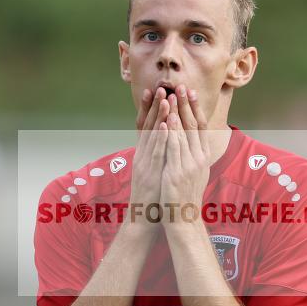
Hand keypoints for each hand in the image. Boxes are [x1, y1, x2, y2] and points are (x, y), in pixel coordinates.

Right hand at [129, 87, 168, 229]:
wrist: (144, 218)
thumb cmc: (153, 195)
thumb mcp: (155, 171)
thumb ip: (158, 155)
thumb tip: (164, 141)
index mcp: (144, 154)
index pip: (145, 126)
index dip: (148, 109)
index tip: (152, 91)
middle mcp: (142, 155)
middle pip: (146, 126)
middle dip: (153, 106)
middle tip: (160, 87)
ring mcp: (145, 164)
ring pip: (151, 136)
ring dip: (158, 116)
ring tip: (165, 99)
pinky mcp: (149, 173)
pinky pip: (156, 152)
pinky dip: (159, 138)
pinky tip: (163, 125)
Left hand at [160, 85, 209, 227]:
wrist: (183, 219)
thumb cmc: (185, 196)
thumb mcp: (195, 172)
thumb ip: (195, 155)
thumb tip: (194, 140)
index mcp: (203, 157)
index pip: (201, 127)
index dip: (196, 108)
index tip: (191, 92)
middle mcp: (199, 158)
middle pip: (194, 126)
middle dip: (187, 104)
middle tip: (182, 85)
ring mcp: (189, 165)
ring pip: (184, 133)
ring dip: (178, 112)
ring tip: (172, 95)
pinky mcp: (178, 173)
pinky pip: (174, 149)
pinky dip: (172, 132)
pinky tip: (168, 119)